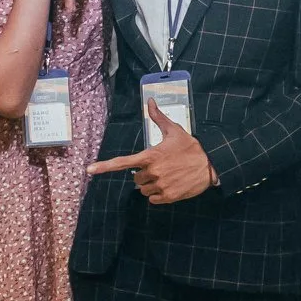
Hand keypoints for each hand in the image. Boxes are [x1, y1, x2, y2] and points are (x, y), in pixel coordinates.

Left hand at [88, 104, 216, 203]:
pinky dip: (158, 195)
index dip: (104, 166)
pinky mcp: (168, 197)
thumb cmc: (191, 147)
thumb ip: (158, 117)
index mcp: (150, 156)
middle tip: (159, 167)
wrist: (211, 165)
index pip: (123, 163)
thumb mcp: (174, 130)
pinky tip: (169, 185)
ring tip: (166, 176)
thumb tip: (149, 101)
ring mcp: (160, 186)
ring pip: (143, 190)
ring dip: (150, 185)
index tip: (89, 170)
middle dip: (144, 174)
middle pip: (136, 178)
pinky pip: (153, 200)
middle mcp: (152, 172)